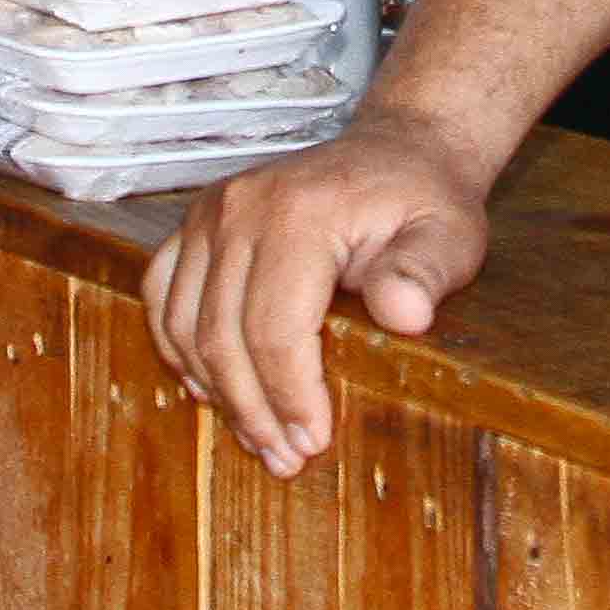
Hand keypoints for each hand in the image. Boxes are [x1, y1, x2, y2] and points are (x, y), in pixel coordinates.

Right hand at [143, 119, 495, 478]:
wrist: (396, 149)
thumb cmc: (424, 200)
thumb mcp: (448, 236)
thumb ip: (425, 273)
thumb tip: (405, 314)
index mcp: (299, 214)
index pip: (274, 329)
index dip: (290, 396)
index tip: (314, 442)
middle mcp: (240, 208)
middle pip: (221, 335)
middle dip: (252, 409)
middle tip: (286, 459)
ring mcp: (209, 212)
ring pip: (182, 323)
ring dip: (215, 390)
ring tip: (256, 438)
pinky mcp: (196, 221)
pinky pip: (161, 293)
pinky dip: (177, 348)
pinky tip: (210, 389)